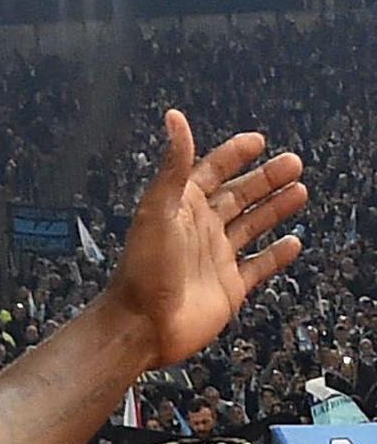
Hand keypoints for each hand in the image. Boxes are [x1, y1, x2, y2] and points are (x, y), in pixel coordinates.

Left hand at [99, 110, 306, 369]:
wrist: (143, 325)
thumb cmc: (145, 269)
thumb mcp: (159, 210)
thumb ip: (173, 165)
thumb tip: (174, 118)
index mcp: (181, 208)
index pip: (209, 172)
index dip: (232, 156)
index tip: (257, 141)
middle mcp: (199, 230)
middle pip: (238, 196)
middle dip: (264, 178)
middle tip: (293, 162)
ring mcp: (216, 258)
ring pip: (252, 225)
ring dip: (275, 208)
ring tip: (301, 190)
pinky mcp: (229, 287)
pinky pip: (258, 266)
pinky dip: (276, 255)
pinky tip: (293, 241)